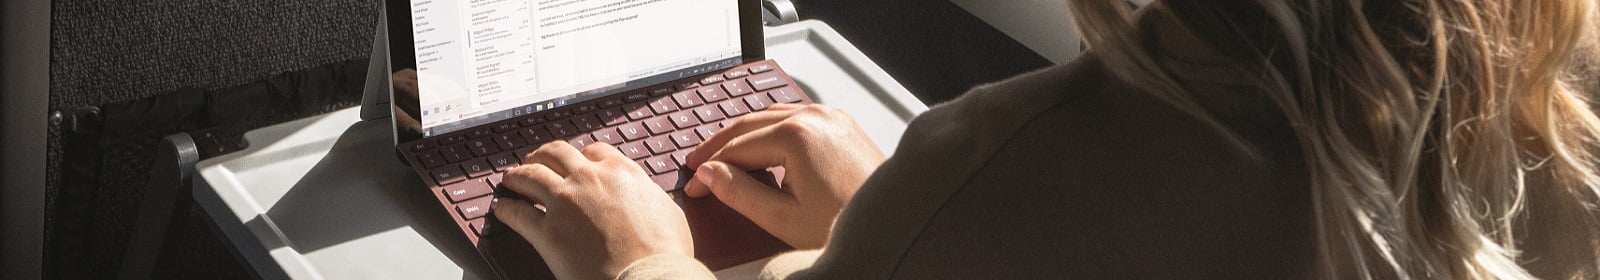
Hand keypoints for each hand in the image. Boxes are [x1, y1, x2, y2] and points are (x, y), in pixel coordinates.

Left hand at [494, 141, 693, 279]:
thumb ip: (648, 195)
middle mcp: (589, 179)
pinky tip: (502, 209)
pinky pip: (516, 213)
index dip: (580, 156)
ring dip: (517, 175)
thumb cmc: (664, 253)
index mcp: (621, 171)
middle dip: (542, 156)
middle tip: (535, 161)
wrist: (649, 279)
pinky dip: (506, 209)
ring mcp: (565, 203)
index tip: (574, 162)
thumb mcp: (667, 210)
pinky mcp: (547, 232)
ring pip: (530, 176)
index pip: (593, 151)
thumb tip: (644, 194)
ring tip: (510, 179)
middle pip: (555, 154)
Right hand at [684, 104, 885, 248]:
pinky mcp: (842, 125)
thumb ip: (739, 193)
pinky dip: (771, 131)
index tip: (694, 185)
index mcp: (797, 135)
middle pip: (750, 124)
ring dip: (744, 135)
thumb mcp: (783, 217)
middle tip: (696, 166)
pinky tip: (761, 148)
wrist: (896, 225)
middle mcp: (815, 116)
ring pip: (772, 117)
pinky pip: (796, 119)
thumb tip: (710, 175)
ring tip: (722, 156)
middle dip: (720, 147)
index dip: (710, 168)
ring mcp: (831, 117)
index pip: (737, 147)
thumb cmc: (847, 224)